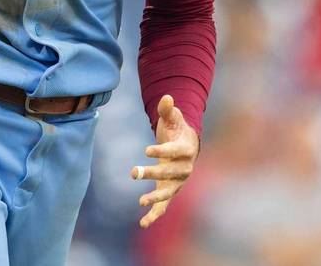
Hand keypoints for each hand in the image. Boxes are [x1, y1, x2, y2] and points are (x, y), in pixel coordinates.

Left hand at [131, 94, 199, 227]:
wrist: (185, 145)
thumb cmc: (177, 129)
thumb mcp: (173, 118)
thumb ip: (168, 109)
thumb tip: (166, 97)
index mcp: (186, 149)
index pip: (175, 151)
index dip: (162, 151)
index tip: (146, 150)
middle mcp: (185, 168)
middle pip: (170, 173)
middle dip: (152, 174)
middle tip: (134, 172)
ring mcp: (178, 182)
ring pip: (168, 192)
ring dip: (155, 198)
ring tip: (140, 201)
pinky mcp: (170, 191)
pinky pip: (164, 206)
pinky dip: (154, 215)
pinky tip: (142, 224)